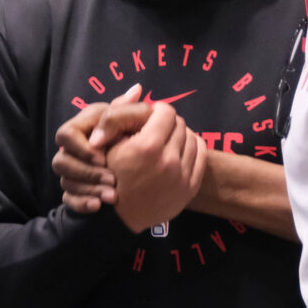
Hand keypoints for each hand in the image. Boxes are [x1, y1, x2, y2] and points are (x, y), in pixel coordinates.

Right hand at [52, 84, 141, 212]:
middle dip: (87, 172)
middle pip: (61, 162)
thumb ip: (128, 109)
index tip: (104, 157)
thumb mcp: (128, 121)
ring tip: (112, 196)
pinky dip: (83, 203)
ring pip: (65, 182)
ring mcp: (70, 172)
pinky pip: (69, 200)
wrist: (128, 170)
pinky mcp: (74, 191)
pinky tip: (98, 206)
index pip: (65, 135)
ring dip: (89, 188)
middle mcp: (71, 151)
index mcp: (80, 130)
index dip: (82, 147)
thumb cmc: (126, 137)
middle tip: (112, 179)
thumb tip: (137, 89)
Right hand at [105, 102, 206, 232]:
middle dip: (168, 123)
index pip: (166, 111)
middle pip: (180, 124)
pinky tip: (179, 151)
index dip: (156, 111)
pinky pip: (200, 156)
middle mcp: (168, 159)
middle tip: (156, 130)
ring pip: (192, 138)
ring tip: (167, 141)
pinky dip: (192, 148)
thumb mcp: (106, 144)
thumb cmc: (107, 177)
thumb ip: (120, 114)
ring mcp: (182, 175)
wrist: (117, 219)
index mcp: (147, 146)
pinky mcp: (190, 187)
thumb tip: (139, 89)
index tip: (149, 118)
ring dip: (180, 135)